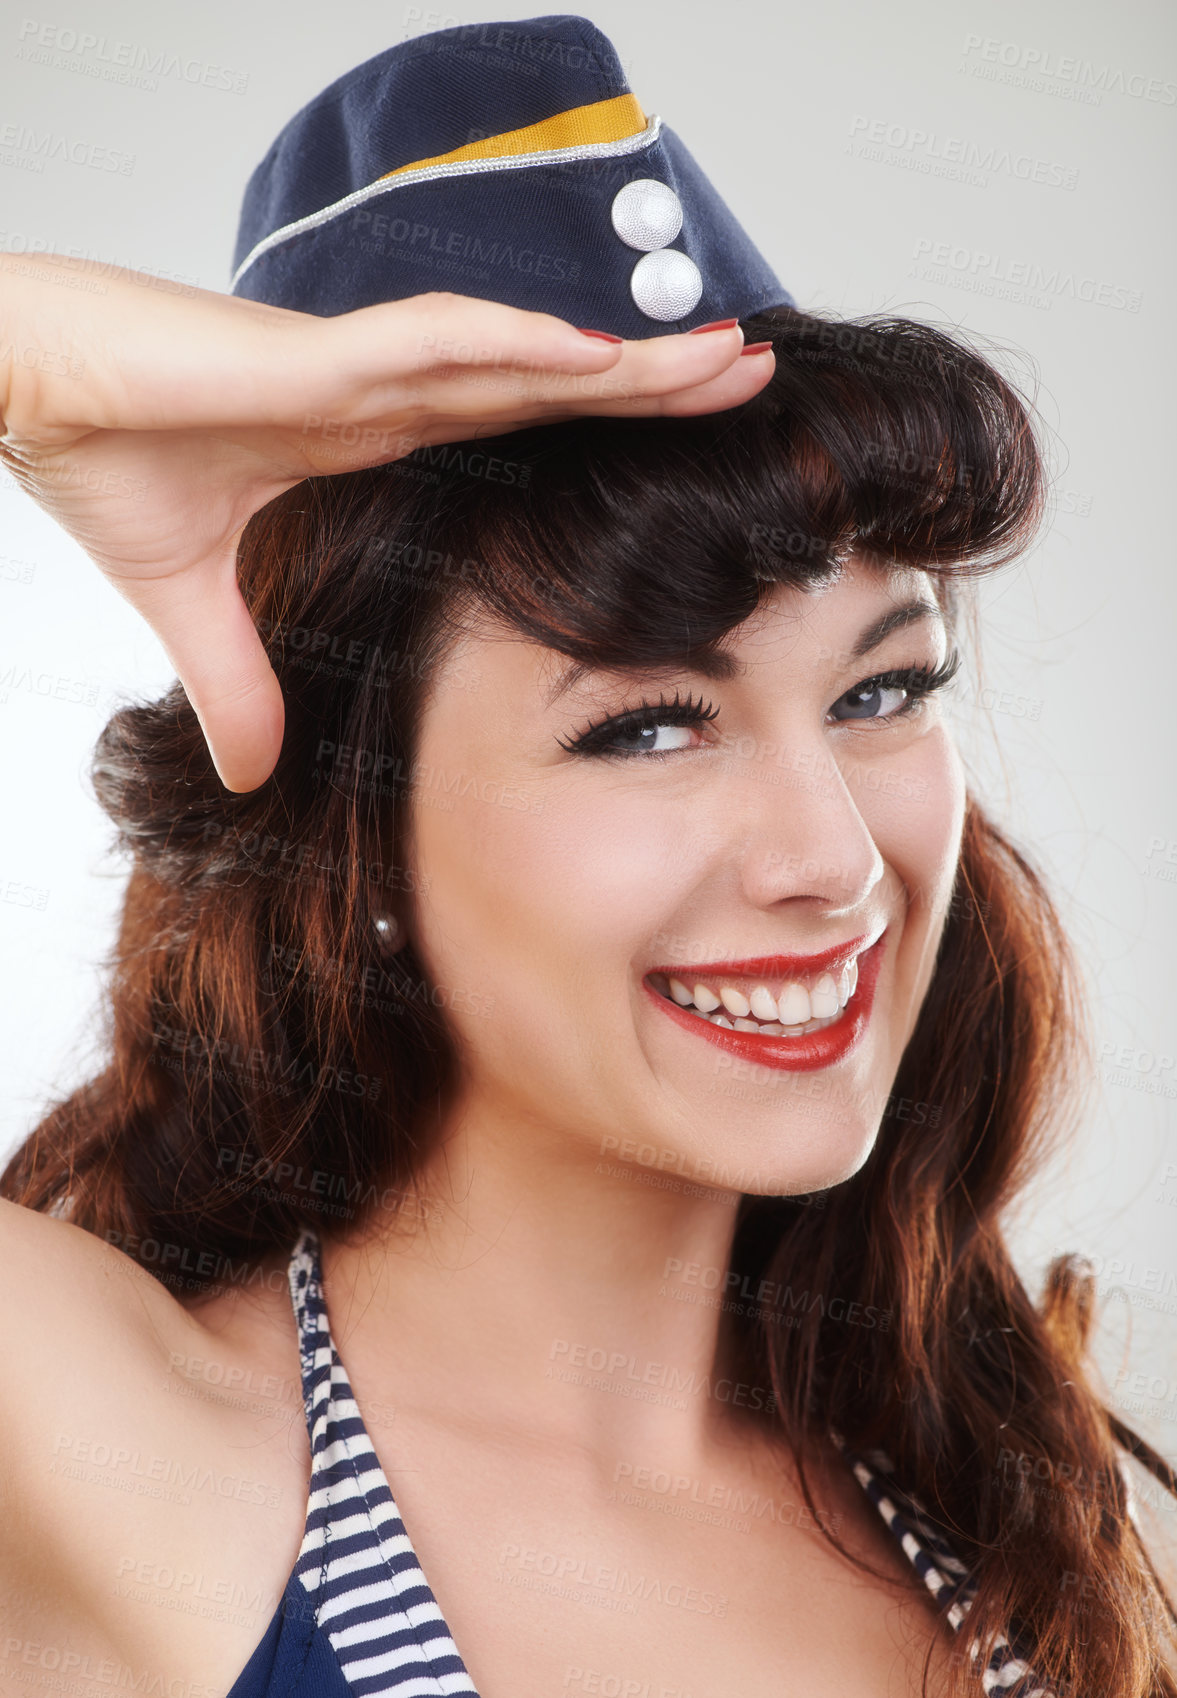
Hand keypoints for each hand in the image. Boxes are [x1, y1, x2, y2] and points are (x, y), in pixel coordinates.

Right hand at [0, 253, 773, 791]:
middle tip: (754, 383)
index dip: (603, 431)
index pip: (519, 430)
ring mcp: (363, 370)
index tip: (688, 448)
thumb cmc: (105, 461)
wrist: (25, 394)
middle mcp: (388, 395)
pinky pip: (440, 347)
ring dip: (627, 358)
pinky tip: (607, 353)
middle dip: (654, 386)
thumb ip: (236, 682)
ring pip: (524, 357)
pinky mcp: (318, 360)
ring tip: (728, 356)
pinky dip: (523, 350)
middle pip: (553, 386)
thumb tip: (253, 777)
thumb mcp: (194, 602)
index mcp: (372, 439)